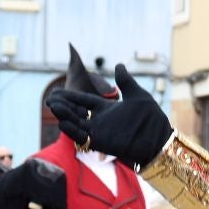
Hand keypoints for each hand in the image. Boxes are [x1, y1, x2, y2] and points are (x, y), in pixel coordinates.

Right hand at [46, 66, 171, 165]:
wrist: (159, 139)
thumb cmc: (151, 119)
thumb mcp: (137, 95)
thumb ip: (125, 81)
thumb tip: (118, 65)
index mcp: (107, 108)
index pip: (83, 100)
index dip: (70, 96)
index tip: (55, 91)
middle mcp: (100, 120)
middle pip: (75, 111)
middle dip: (62, 105)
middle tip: (49, 99)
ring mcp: (99, 132)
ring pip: (75, 123)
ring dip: (64, 115)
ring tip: (53, 106)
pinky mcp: (101, 143)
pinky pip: (82, 137)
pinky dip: (72, 131)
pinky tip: (63, 123)